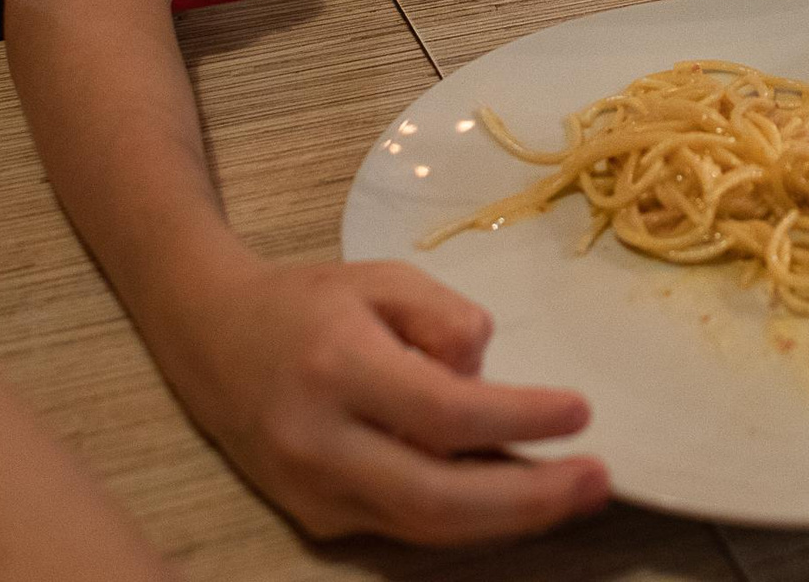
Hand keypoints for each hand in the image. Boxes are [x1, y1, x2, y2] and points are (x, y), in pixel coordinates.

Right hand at [166, 257, 608, 545]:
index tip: (581, 411)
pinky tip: (516, 494)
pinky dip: (468, 518)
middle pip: (438, 499)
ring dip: (510, 520)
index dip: (520, 419)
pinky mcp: (316, 519)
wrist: (210, 337)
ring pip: (426, 529)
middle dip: (529, 500)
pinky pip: (405, 528)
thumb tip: (489, 376)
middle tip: (598, 480)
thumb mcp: (383, 279)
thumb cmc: (310, 302)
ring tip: (575, 492)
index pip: (445, 414)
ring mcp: (313, 492)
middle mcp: (320, 443)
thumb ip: (446, 318)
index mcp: (337, 369)